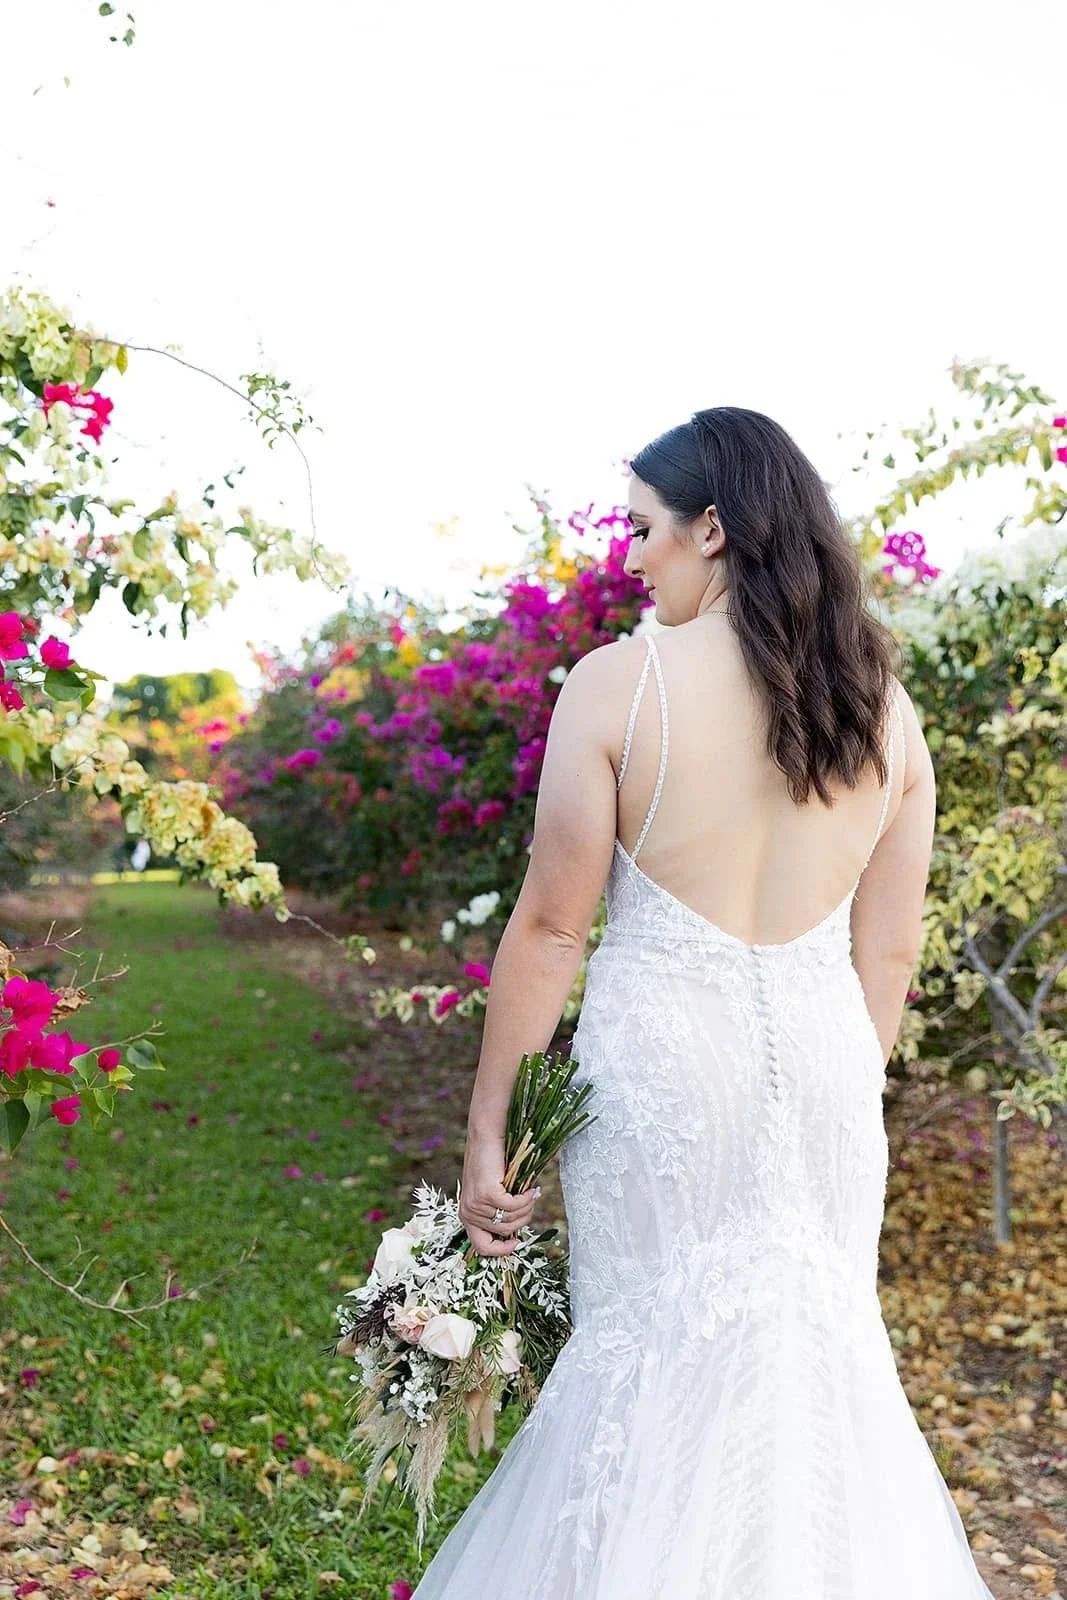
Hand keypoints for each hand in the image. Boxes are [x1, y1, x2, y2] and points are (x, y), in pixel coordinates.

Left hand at [459, 1132, 539, 1257]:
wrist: (487, 1138)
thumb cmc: (491, 1164)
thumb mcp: (490, 1193)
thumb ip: (497, 1213)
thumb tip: (516, 1233)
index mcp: (466, 1217)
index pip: (482, 1247)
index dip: (502, 1250)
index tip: (517, 1242)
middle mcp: (468, 1213)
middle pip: (504, 1232)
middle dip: (523, 1220)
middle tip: (530, 1203)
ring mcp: (476, 1205)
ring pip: (511, 1220)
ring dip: (526, 1208)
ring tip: (530, 1194)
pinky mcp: (487, 1194)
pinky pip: (514, 1206)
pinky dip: (526, 1199)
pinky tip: (531, 1189)